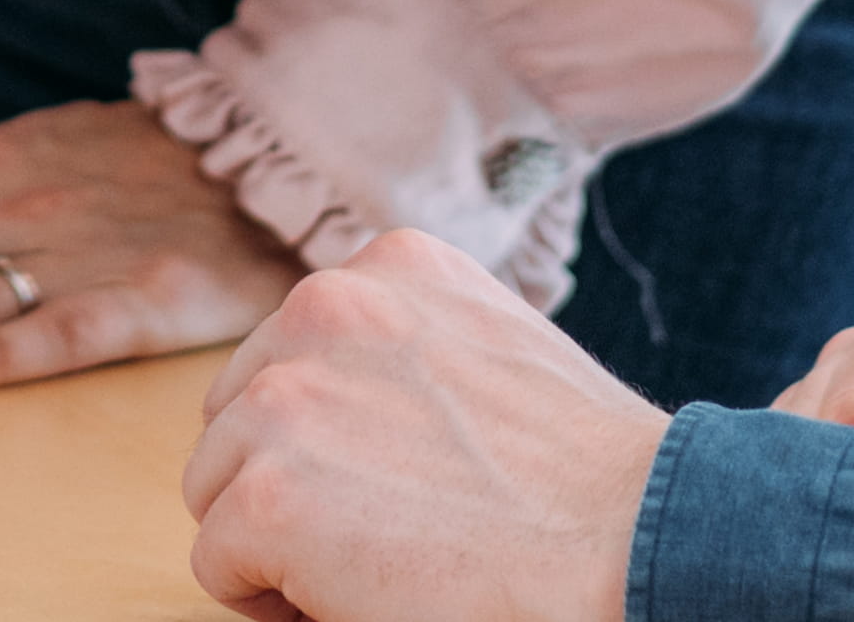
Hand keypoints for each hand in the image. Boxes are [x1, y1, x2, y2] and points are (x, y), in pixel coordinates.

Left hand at [180, 231, 662, 621]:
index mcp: (390, 265)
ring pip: (218, 487)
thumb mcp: (493, 350)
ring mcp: (290, 398)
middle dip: (288, 478)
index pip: (294, 352)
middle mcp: (327, 307)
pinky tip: (356, 597)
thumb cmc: (586, 479)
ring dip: (276, 538)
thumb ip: (408, 350)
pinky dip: (267, 598)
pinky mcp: (269, 495)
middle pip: (237, 412)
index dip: (328, 437)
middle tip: (380, 531)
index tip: (395, 478)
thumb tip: (339, 405)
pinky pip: (219, 562)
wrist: (635, 543)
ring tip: (373, 564)